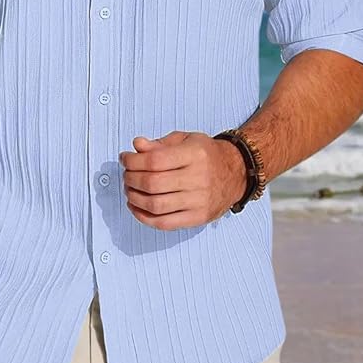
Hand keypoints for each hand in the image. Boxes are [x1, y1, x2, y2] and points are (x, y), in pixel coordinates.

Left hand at [119, 130, 247, 229]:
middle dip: (131, 178)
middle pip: (152, 183)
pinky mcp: (198, 217)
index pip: (154, 160)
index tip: (125, 158)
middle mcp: (198, 178)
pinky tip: (136, 206)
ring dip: (134, 197)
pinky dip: (143, 217)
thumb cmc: (207, 154)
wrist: (237, 172)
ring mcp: (199, 200)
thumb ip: (160, 144)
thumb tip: (137, 145)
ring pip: (155, 205)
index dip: (133, 160)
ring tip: (129, 189)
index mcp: (194, 154)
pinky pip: (164, 223)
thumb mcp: (186, 140)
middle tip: (126, 174)